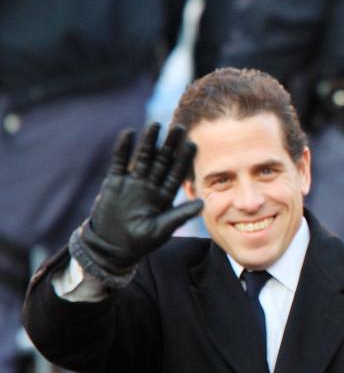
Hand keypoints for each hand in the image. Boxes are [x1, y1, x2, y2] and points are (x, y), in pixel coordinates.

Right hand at [69, 123, 203, 286]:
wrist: (111, 246)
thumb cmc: (140, 241)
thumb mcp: (162, 228)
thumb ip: (180, 215)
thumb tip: (202, 204)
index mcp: (164, 196)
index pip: (177, 173)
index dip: (184, 159)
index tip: (193, 144)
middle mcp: (151, 185)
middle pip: (162, 161)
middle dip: (170, 145)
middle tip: (179, 127)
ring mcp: (133, 182)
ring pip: (143, 158)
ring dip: (148, 142)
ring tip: (155, 125)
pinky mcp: (114, 182)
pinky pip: (120, 162)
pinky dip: (123, 148)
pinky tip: (129, 133)